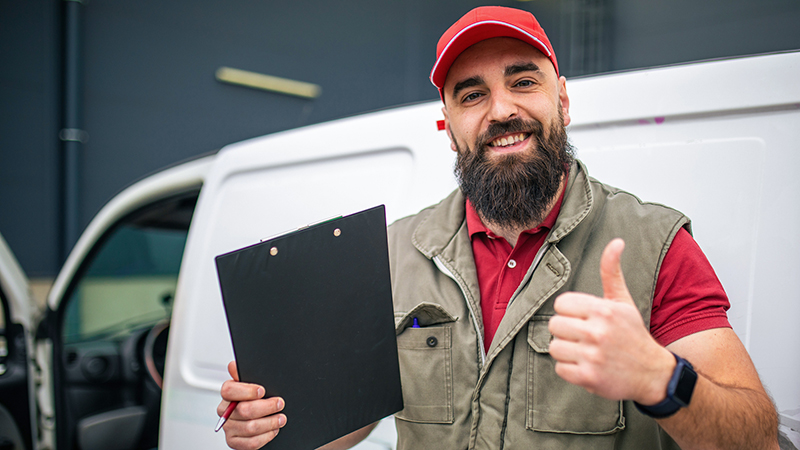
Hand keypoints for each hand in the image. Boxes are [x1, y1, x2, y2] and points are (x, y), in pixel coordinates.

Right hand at [218, 361, 286, 449]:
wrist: (254, 420)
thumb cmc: (253, 399)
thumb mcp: (251, 385)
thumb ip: (243, 375)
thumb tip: (233, 365)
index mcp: (228, 394)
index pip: (229, 390)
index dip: (246, 390)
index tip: (262, 390)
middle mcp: (225, 411)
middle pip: (244, 410)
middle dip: (266, 407)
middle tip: (280, 404)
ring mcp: (229, 428)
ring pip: (250, 427)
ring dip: (270, 422)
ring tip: (281, 418)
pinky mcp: (234, 442)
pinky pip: (251, 442)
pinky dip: (266, 436)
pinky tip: (273, 430)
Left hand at [547, 239, 674, 404]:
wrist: (653, 373)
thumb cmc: (632, 334)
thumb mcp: (623, 301)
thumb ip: (612, 272)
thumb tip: (616, 241)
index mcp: (603, 310)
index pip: (561, 304)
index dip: (569, 312)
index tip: (583, 319)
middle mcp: (598, 332)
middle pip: (554, 325)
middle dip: (566, 332)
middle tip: (584, 337)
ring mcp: (593, 356)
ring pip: (555, 347)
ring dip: (567, 351)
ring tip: (585, 352)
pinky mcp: (589, 377)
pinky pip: (560, 368)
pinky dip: (570, 369)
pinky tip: (586, 366)